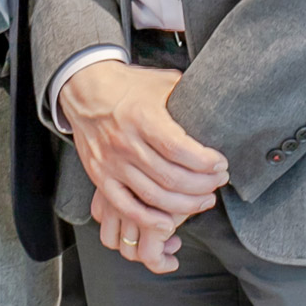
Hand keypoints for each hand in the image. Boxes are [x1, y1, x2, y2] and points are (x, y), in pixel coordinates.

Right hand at [60, 61, 226, 271]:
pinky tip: (169, 223)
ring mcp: (111, 163)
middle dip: (203, 185)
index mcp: (142, 118)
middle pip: (170, 177)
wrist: (84, 89)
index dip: (204, 162)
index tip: (221, 164)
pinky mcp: (100, 177)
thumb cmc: (128, 86)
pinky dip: (149, 220)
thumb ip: (188, 94)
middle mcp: (126, 142)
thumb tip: (219, 103)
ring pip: (154, 196)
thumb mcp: (161, 82)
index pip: (178, 149)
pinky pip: (126, 207)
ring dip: (185, 205)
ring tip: (204, 200)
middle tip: (219, 182)